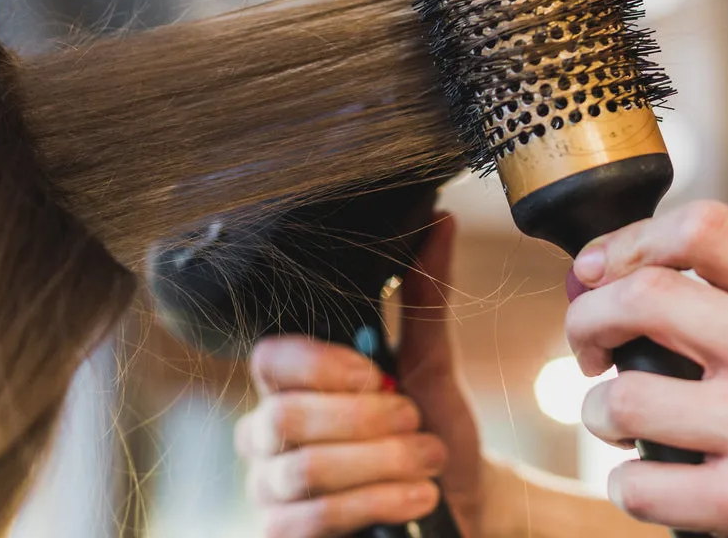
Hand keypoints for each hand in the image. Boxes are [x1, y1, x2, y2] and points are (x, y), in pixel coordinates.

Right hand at [235, 213, 483, 537]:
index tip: (379, 373)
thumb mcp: (432, 362)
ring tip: (431, 457)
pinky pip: (311, 522)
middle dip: (366, 421)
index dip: (320, 365)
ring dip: (384, 464)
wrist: (461, 498)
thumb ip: (424, 296)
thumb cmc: (432, 426)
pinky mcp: (285, 534)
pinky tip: (419, 496)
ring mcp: (270, 489)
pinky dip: (377, 503)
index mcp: (290, 381)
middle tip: (418, 420)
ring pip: (306, 471)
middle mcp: (266, 432)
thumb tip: (439, 222)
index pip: (269, 359)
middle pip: (286, 418)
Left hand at [566, 200, 727, 536]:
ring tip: (616, 416)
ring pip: (625, 396)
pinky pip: (638, 482)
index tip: (598, 269)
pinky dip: (625, 480)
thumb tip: (600, 272)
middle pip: (645, 297)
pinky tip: (649, 474)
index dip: (628, 241)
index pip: (703, 229)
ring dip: (597, 408)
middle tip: (586, 343)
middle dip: (588, 318)